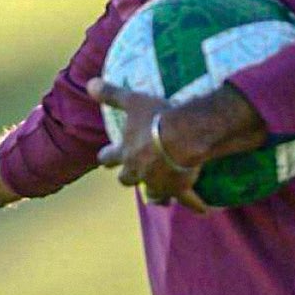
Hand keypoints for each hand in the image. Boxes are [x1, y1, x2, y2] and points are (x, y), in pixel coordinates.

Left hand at [88, 79, 208, 212]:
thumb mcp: (133, 101)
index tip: (105, 159)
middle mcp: (139, 172)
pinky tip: (204, 211)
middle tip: (130, 176)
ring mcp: (159, 183)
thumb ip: (111, 93)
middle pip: (127, 181)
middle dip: (128, 178)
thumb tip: (89, 83)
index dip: (107, 157)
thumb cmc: (156, 117)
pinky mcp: (180, 188)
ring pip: (153, 194)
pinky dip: (196, 205)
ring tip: (160, 197)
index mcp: (126, 153)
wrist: (183, 135)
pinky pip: (188, 200)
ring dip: (155, 194)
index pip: (109, 158)